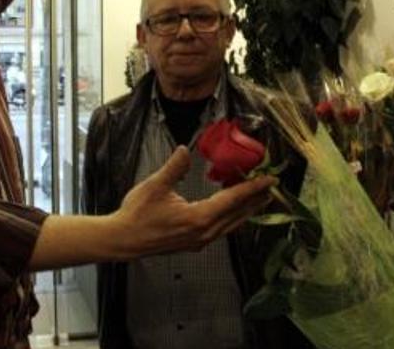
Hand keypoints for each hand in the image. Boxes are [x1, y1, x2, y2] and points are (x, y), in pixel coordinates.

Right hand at [112, 145, 276, 257]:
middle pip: (239, 214)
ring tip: (257, 198)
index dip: (253, 188)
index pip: (234, 199)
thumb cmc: (137, 215)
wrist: (123, 240)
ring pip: (232, 224)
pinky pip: (222, 230)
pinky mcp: (194, 243)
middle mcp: (204, 232)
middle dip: (256, 199)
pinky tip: (231, 211)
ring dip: (246, 210)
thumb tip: (184, 150)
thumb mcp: (155, 185)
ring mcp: (200, 240)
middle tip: (270, 186)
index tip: (270, 180)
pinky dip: (232, 218)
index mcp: (199, 217)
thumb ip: (174, 167)